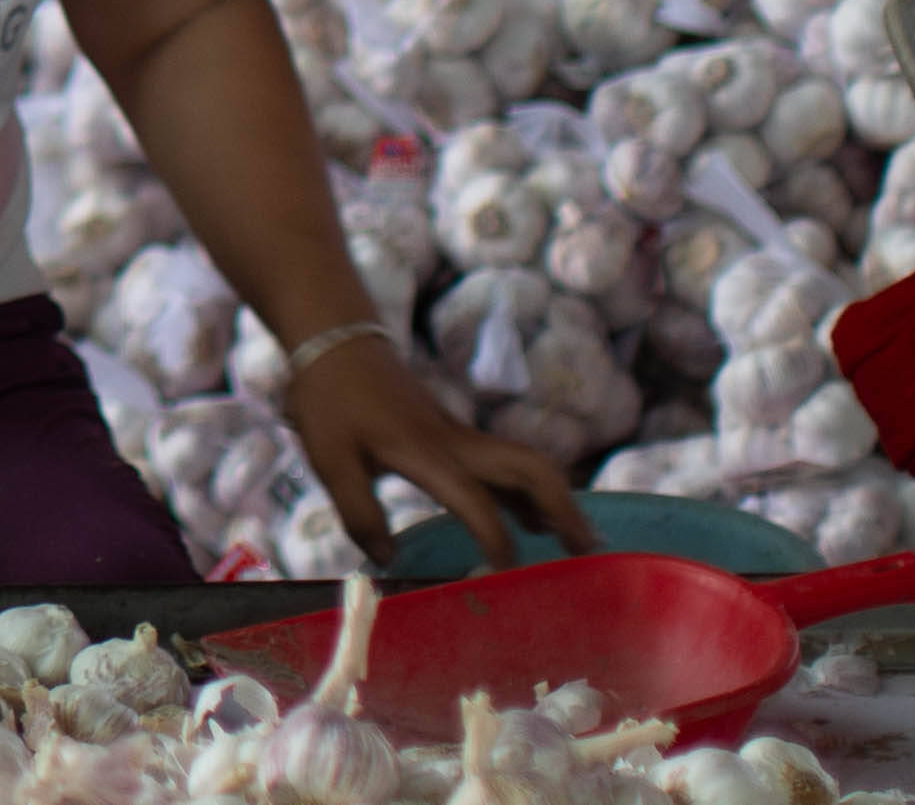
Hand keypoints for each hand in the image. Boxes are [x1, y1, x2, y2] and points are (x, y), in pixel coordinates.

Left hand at [289, 329, 591, 567]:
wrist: (336, 342)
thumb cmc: (329, 401)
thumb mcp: (327, 458)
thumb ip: (357, 511)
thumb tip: (388, 559)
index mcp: (426, 452)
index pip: (475, 499)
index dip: (494, 538)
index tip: (508, 573)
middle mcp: (457, 443)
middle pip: (530, 468)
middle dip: (564, 508)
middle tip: (586, 552)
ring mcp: (462, 436)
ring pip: (526, 464)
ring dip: (556, 500)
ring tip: (576, 545)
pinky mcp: (458, 435)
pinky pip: (505, 465)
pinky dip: (529, 493)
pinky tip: (535, 520)